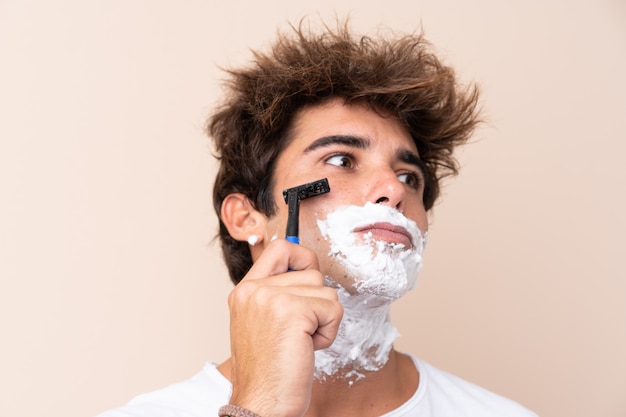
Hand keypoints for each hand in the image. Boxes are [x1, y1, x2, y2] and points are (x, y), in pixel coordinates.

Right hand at [226, 239, 342, 416]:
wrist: (262, 404)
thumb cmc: (269, 371)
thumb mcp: (263, 323)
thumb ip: (279, 294)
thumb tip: (310, 270)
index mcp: (245, 291)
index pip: (279, 248)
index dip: (302, 256)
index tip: (308, 275)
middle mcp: (253, 290)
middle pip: (312, 272)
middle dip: (317, 303)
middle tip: (298, 332)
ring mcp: (270, 298)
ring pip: (326, 290)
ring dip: (323, 319)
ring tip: (301, 342)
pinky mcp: (292, 312)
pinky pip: (333, 309)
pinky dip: (328, 333)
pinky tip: (308, 349)